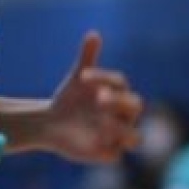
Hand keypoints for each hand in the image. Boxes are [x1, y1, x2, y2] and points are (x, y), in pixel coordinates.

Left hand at [46, 32, 143, 163]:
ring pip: (134, 137)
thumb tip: (94, 34)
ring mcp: (118, 135)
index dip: (104, 77)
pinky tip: (93, 138)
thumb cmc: (71, 99)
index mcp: (119, 93)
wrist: (54, 123)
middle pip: (135, 107)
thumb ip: (87, 57)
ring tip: (101, 122)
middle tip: (99, 97)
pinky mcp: (107, 152)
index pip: (120, 83)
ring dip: (121, 129)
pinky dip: (108, 147)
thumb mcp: (77, 79)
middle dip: (119, 101)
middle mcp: (123, 114)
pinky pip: (115, 154)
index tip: (82, 75)